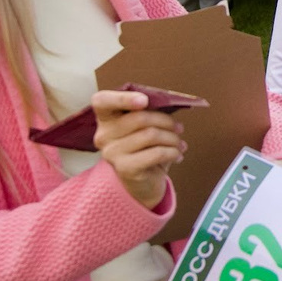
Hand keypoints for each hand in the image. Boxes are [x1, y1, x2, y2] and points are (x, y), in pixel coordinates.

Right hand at [90, 89, 186, 208]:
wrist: (142, 182)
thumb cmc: (144, 148)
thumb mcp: (144, 126)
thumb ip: (148, 112)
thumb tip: (168, 103)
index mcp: (105, 118)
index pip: (102, 101)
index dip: (122, 98)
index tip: (144, 100)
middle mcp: (103, 135)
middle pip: (140, 118)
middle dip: (166, 121)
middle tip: (179, 128)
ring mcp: (112, 153)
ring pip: (151, 135)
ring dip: (173, 138)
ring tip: (180, 143)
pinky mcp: (125, 169)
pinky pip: (156, 153)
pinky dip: (172, 152)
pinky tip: (178, 154)